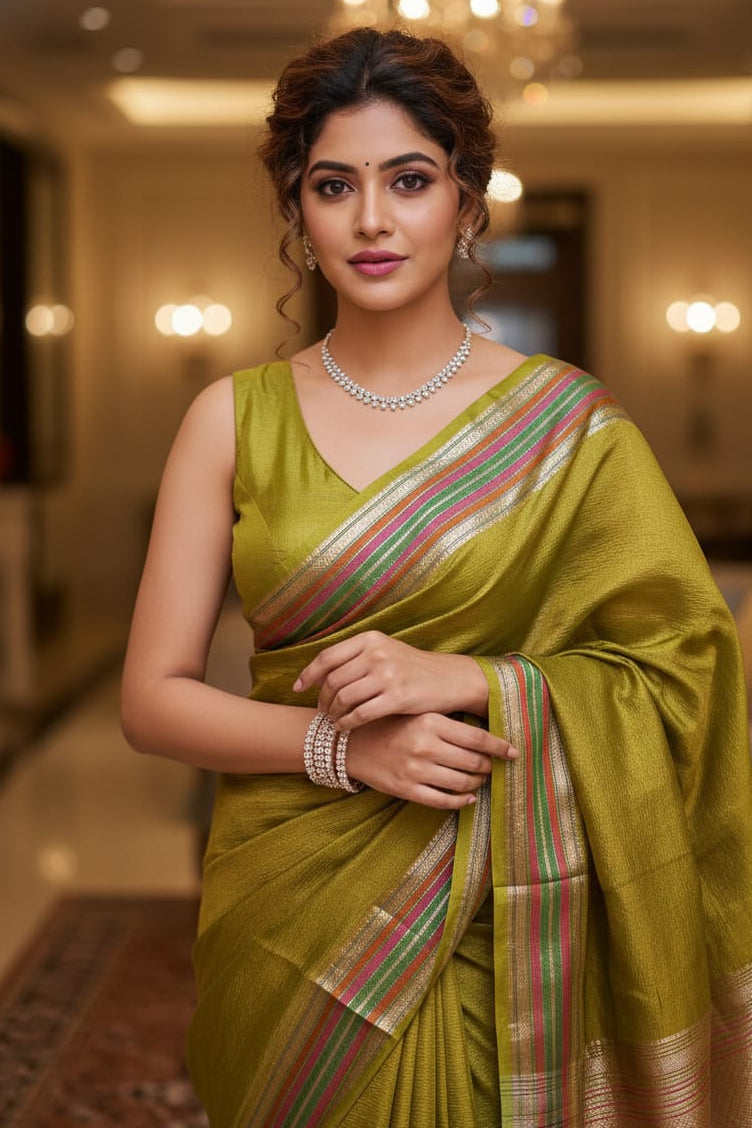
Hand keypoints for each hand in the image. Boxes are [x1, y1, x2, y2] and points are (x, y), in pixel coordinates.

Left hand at [293, 630, 488, 727]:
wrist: (450, 679)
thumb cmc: (414, 668)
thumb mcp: (386, 651)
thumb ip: (358, 657)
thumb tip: (323, 672)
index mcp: (370, 639)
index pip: (327, 657)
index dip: (308, 674)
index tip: (298, 687)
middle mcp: (377, 653)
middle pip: (332, 680)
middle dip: (322, 699)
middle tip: (322, 711)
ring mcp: (387, 675)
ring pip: (343, 698)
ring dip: (333, 713)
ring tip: (333, 721)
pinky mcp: (397, 697)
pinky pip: (360, 714)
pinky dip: (347, 723)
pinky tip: (345, 728)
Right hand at [345, 712, 517, 809]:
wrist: (352, 742)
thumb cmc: (391, 724)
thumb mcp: (418, 713)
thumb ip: (448, 721)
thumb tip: (487, 732)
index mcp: (430, 721)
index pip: (478, 738)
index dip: (500, 747)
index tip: (514, 751)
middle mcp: (425, 746)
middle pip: (474, 762)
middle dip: (489, 766)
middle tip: (492, 766)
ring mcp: (416, 770)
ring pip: (463, 784)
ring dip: (477, 784)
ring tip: (479, 780)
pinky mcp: (407, 789)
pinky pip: (444, 801)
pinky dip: (461, 802)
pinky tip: (467, 798)